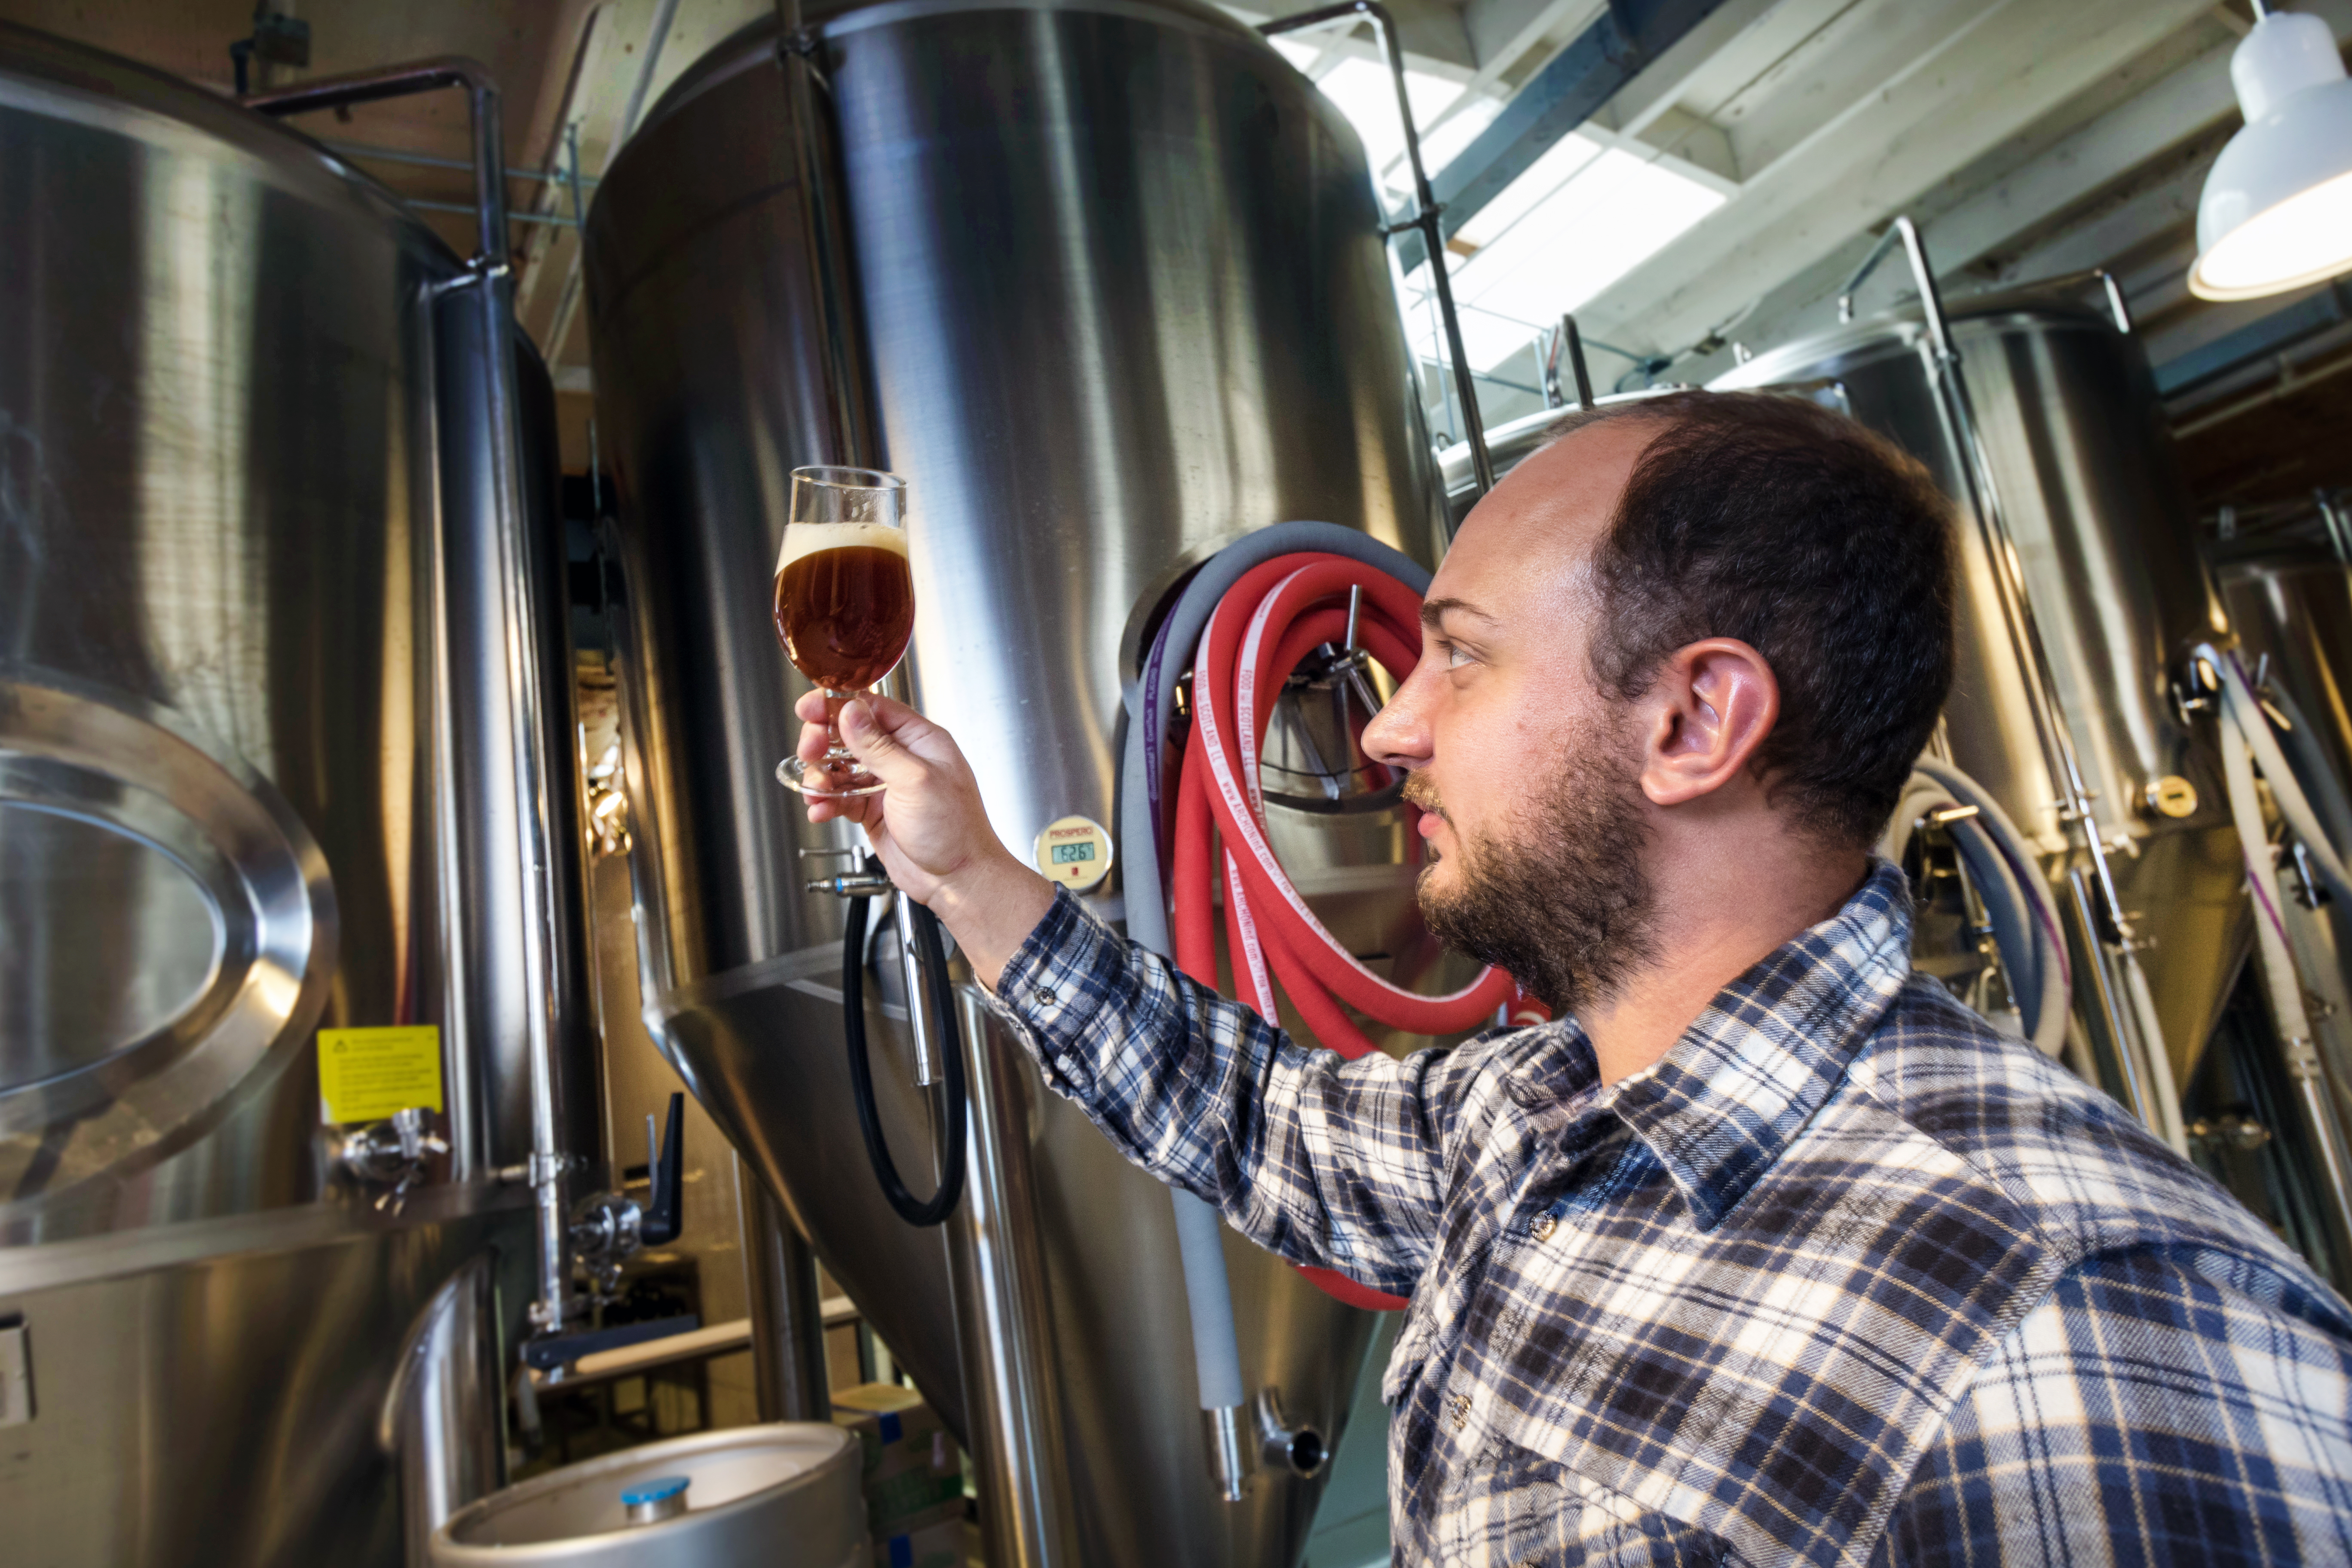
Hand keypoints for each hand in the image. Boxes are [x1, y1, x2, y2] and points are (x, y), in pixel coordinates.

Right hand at [794, 691, 1053, 985]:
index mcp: (920, 740)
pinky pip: (841, 798)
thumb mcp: (914, 780)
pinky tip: (820, 810)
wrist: (958, 880)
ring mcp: (886, 785)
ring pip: (841, 768)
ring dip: (822, 776)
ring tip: (815, 790)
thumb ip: (879, 746)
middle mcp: (902, 758)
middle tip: (809, 751)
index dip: (837, 706)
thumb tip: (851, 712)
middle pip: (851, 735)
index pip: (872, 709)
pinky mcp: (874, 811)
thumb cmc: (955, 831)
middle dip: (824, 741)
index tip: (809, 709)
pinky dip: (827, 803)